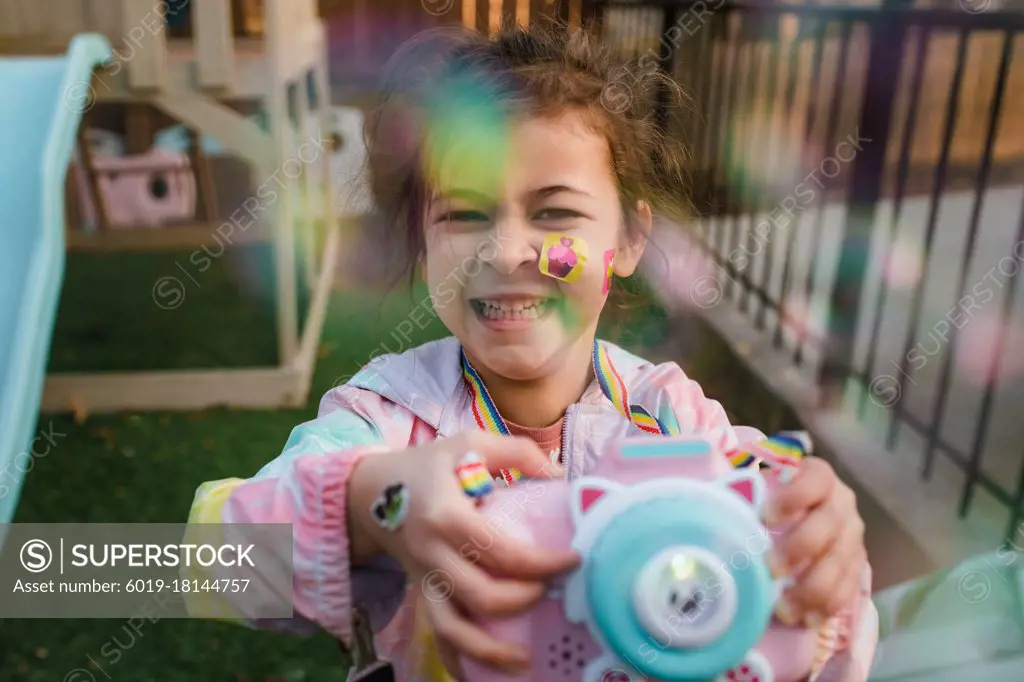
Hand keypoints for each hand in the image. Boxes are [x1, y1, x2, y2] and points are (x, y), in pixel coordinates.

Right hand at [348, 431, 579, 674]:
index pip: (500, 550)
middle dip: (523, 601)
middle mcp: (431, 553)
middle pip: (480, 595)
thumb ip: (517, 452)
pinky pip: (436, 635)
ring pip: (451, 629)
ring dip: (489, 651)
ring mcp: (423, 579)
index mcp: (445, 515)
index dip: (542, 562)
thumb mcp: (470, 442)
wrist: (370, 491)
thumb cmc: (428, 465)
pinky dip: (457, 660)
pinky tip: (481, 674)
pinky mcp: (420, 594)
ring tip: (525, 660)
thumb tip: (560, 475)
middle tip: (551, 591)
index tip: (573, 560)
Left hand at [763, 458, 865, 626]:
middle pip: (829, 523)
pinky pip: (849, 587)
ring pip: (840, 561)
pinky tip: (807, 619)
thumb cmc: (775, 500)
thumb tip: (709, 505)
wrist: (810, 514)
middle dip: (799, 547)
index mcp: (820, 477)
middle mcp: (842, 504)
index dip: (795, 496)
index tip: (766, 516)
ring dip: (812, 588)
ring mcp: (853, 536)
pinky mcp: (857, 565)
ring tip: (784, 609)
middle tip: (770, 568)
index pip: (816, 479)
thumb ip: (747, 493)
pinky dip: (828, 605)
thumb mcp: (764, 488)